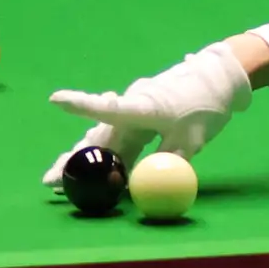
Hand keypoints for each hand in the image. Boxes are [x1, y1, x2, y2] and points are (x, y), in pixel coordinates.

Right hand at [43, 40, 256, 181]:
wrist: (218, 81)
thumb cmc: (206, 106)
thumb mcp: (193, 138)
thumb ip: (170, 160)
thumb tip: (148, 186)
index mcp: (144, 105)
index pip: (109, 107)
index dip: (83, 105)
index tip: (55, 99)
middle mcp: (131, 106)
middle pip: (97, 137)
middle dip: (73, 161)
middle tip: (50, 181)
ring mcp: (132, 113)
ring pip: (104, 141)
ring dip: (85, 162)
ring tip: (58, 181)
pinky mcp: (137, 120)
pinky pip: (117, 142)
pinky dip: (106, 159)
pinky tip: (88, 174)